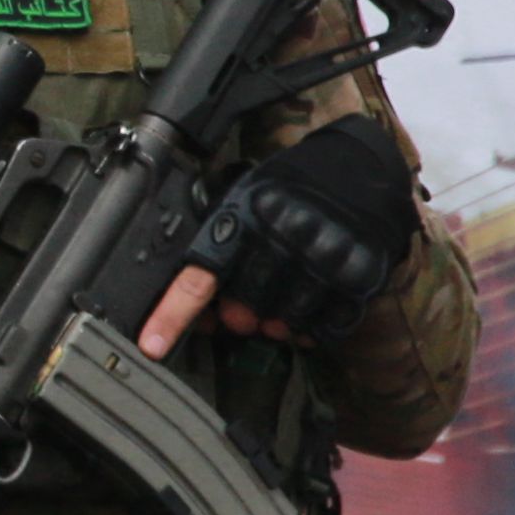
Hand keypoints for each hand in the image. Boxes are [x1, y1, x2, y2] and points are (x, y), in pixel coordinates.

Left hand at [142, 114, 414, 358]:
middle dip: (239, 315)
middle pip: (243, 312)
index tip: (151, 345)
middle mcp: (287, 235)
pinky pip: (323, 328)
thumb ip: (219, 249)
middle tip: (247, 301)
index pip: (201, 276)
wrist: (363, 169)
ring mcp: (327, 256)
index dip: (173, 314)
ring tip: (283, 295)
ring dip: (276, 322)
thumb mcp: (245, 199)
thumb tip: (198, 314)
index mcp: (248, 214)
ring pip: (283, 324)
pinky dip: (311, 326)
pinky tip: (311, 302)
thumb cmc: (292, 190)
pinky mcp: (360, 275)